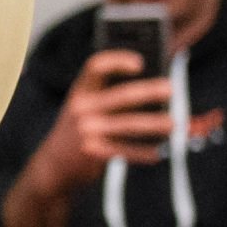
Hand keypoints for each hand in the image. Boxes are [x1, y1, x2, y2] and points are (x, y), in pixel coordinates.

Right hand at [32, 50, 172, 194]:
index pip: (96, 66)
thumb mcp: (85, 107)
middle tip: (170, 89)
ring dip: (155, 124)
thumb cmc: (80, 131)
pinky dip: (144, 152)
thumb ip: (111, 96)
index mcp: (81, 91)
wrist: (54, 165)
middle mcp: (81, 108)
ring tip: (173, 125)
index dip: (118, 61)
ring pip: (129, 124)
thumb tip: (157, 86)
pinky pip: (125, 150)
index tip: (140, 63)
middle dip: (149, 91)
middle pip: (121, 95)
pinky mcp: (93, 152)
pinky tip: (157, 152)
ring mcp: (86, 131)